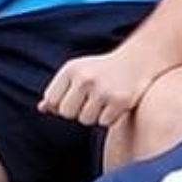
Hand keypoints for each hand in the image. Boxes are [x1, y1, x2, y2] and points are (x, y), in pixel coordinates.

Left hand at [36, 49, 167, 127]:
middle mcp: (85, 78)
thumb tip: (42, 108)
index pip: (52, 100)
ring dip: (94, 115)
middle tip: (90, 101)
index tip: (74, 98)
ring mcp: (103, 90)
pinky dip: (109, 117)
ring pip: (85, 120)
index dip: (61, 104)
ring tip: (103, 101)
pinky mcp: (119, 101)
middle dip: (77, 111)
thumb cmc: (103, 69)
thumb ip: (59, 89)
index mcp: (71, 69)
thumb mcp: (78, 72)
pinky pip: (104, 122)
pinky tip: (115, 104)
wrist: (139, 59)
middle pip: (67, 113)